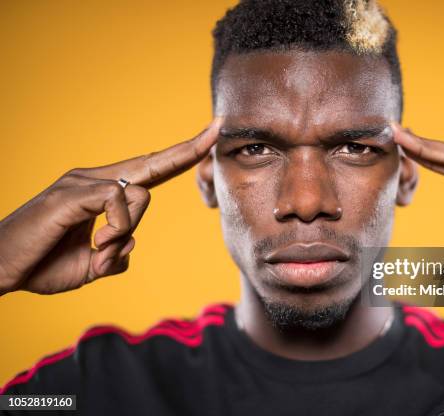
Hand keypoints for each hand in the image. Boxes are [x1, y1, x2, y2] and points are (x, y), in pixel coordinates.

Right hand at [0, 118, 221, 294]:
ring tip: (98, 249)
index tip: (210, 136)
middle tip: (219, 126)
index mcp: (100, 191)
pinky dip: (114, 231)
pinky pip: (116, 202)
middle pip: (152, 163)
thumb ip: (114, 254)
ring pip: (140, 194)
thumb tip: (129, 245)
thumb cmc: (42, 265)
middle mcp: (93, 179)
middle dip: (189, 149)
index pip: (149, 170)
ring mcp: (81, 183)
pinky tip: (95, 245)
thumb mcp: (91, 266)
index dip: (181, 155)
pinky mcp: (71, 194)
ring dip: (127, 232)